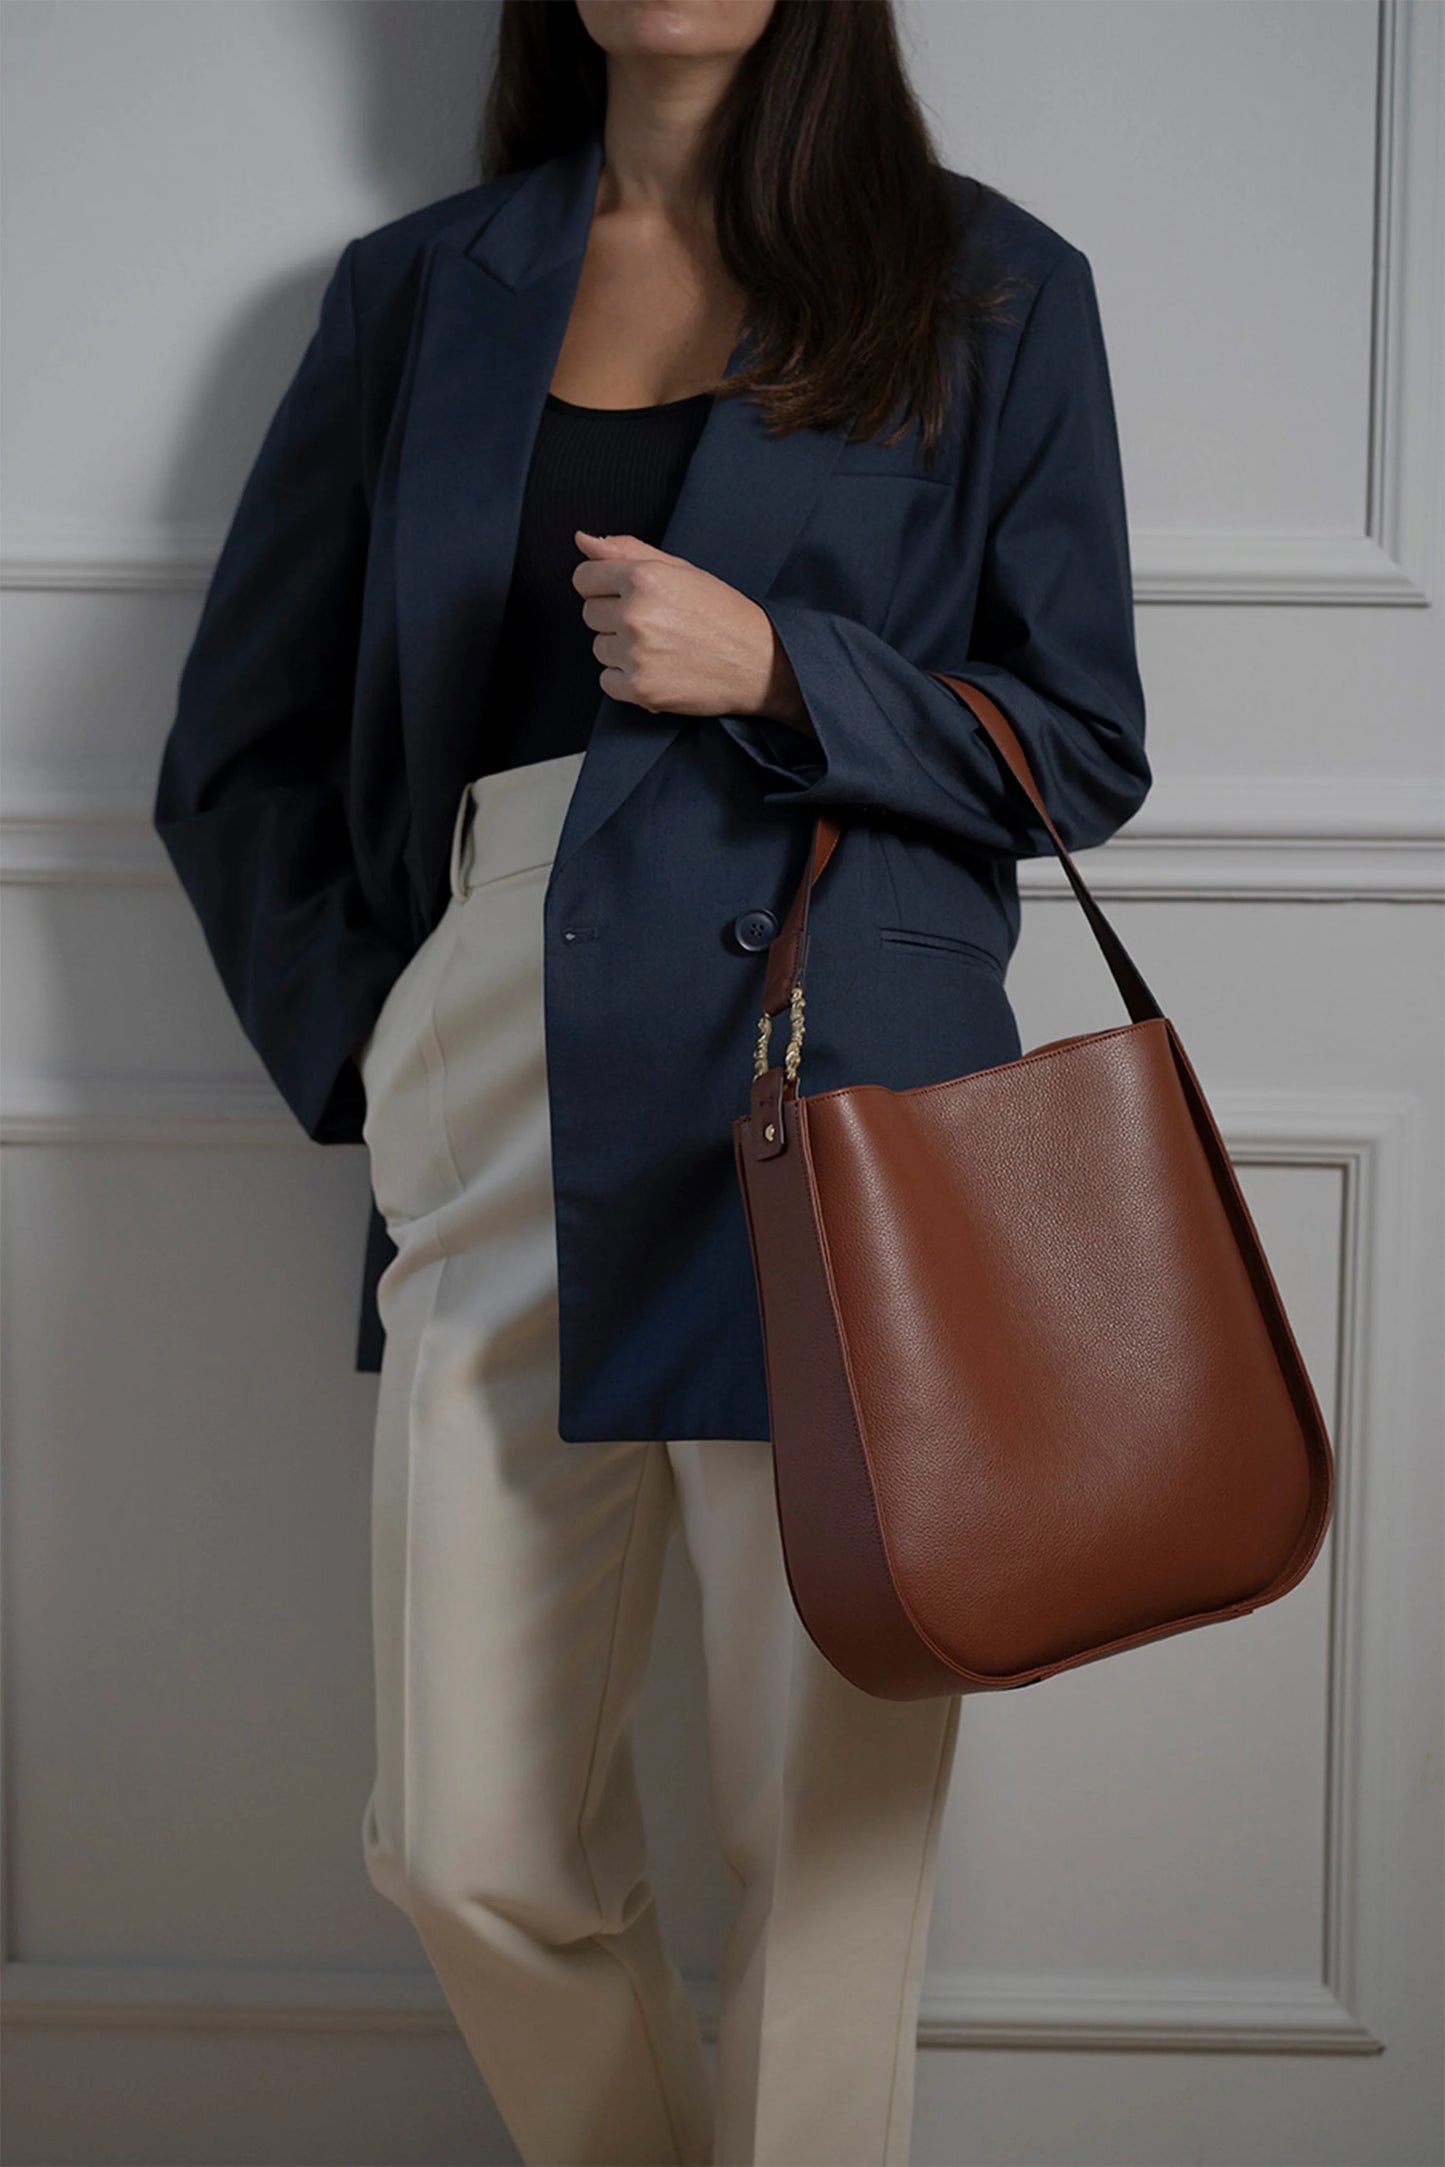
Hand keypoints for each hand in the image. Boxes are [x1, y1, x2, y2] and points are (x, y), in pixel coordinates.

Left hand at [571, 531, 812, 735]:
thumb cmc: (723, 614)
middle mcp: (636, 616)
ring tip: (659, 646)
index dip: (601, 585)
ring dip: (620, 649)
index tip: (620, 594)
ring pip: (599, 648)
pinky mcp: (641, 689)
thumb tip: (582, 540)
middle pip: (589, 614)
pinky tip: (656, 668)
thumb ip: (627, 551)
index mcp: (644, 579)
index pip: (584, 578)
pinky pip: (606, 681)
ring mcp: (637, 655)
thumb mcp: (680, 569)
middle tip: (653, 622)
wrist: (758, 662)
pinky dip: (626, 679)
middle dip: (614, 616)